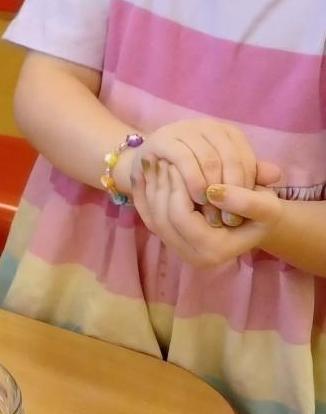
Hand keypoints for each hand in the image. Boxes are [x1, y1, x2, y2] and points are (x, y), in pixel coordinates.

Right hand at [114, 118, 276, 205]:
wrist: (149, 168)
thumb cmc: (191, 176)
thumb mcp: (224, 178)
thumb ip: (249, 176)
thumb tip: (276, 174)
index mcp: (227, 132)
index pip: (245, 157)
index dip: (247, 186)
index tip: (244, 213)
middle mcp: (207, 125)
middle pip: (229, 158)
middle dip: (232, 190)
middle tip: (229, 217)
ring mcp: (184, 129)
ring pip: (208, 159)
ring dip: (213, 188)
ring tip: (213, 212)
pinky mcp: (163, 139)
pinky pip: (184, 159)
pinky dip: (193, 180)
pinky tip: (196, 198)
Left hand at [132, 156, 278, 268]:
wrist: (252, 220)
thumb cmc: (261, 211)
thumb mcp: (267, 207)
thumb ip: (249, 202)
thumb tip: (214, 192)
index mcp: (214, 251)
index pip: (182, 217)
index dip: (180, 188)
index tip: (181, 161)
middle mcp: (191, 255)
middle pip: (162, 218)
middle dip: (162, 186)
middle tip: (164, 159)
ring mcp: (177, 248)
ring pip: (153, 216)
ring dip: (153, 187)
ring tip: (158, 162)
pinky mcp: (169, 238)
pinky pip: (149, 216)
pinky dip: (146, 194)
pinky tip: (148, 173)